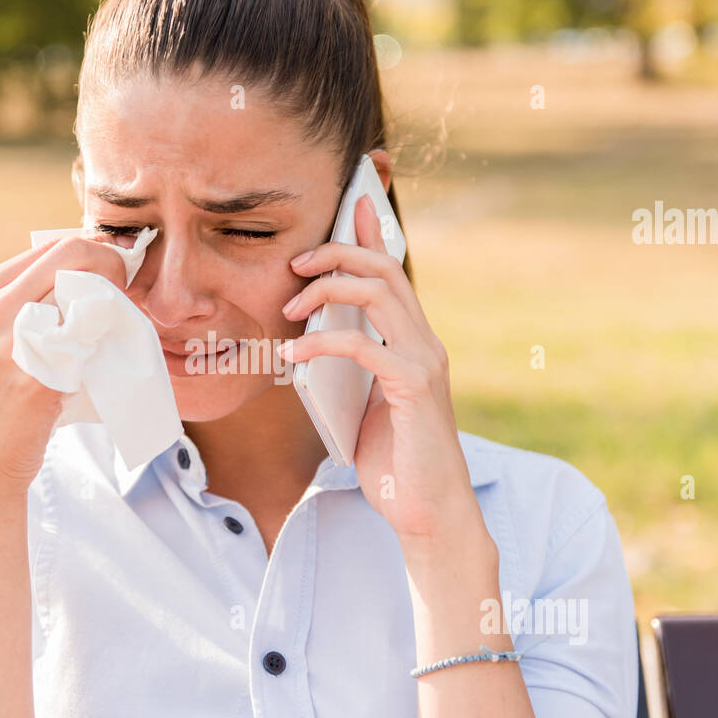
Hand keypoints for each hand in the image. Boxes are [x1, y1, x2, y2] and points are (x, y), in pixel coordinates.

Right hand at [0, 232, 135, 495]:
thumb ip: (19, 304)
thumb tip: (82, 273)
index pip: (49, 247)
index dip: (93, 253)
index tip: (117, 273)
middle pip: (70, 255)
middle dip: (112, 264)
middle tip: (131, 288)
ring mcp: (10, 341)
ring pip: (84, 289)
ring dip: (113, 298)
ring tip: (121, 320)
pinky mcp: (34, 375)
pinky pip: (88, 336)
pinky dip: (108, 336)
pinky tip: (111, 351)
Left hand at [278, 196, 487, 553]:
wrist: (427, 512)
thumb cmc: (393, 463)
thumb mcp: (362, 405)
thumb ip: (346, 370)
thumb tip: (306, 345)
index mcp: (413, 342)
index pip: (392, 272)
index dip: (370, 233)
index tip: (348, 204)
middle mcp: (424, 342)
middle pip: (385, 268)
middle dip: (336, 253)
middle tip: (294, 265)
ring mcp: (424, 362)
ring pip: (380, 293)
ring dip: (328, 288)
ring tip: (290, 307)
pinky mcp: (415, 387)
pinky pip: (364, 346)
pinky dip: (323, 342)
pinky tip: (293, 353)